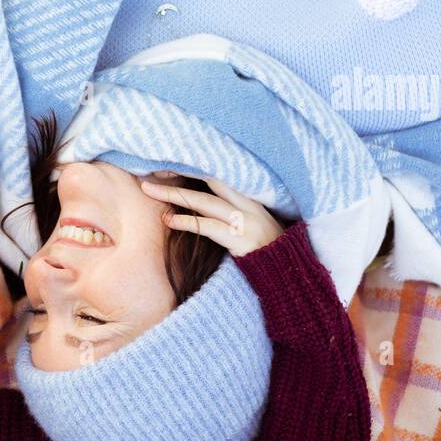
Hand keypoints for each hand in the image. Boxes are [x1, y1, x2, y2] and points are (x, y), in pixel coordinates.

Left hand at [140, 174, 282, 257]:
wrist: (291, 273)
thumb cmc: (269, 252)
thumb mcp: (254, 226)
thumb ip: (232, 214)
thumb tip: (200, 207)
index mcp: (251, 199)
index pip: (218, 177)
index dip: (193, 169)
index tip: (167, 167)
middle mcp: (249, 206)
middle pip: (209, 182)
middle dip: (180, 174)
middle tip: (151, 172)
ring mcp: (246, 222)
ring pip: (204, 202)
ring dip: (174, 195)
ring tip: (149, 190)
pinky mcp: (241, 240)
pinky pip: (209, 227)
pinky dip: (187, 222)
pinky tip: (169, 221)